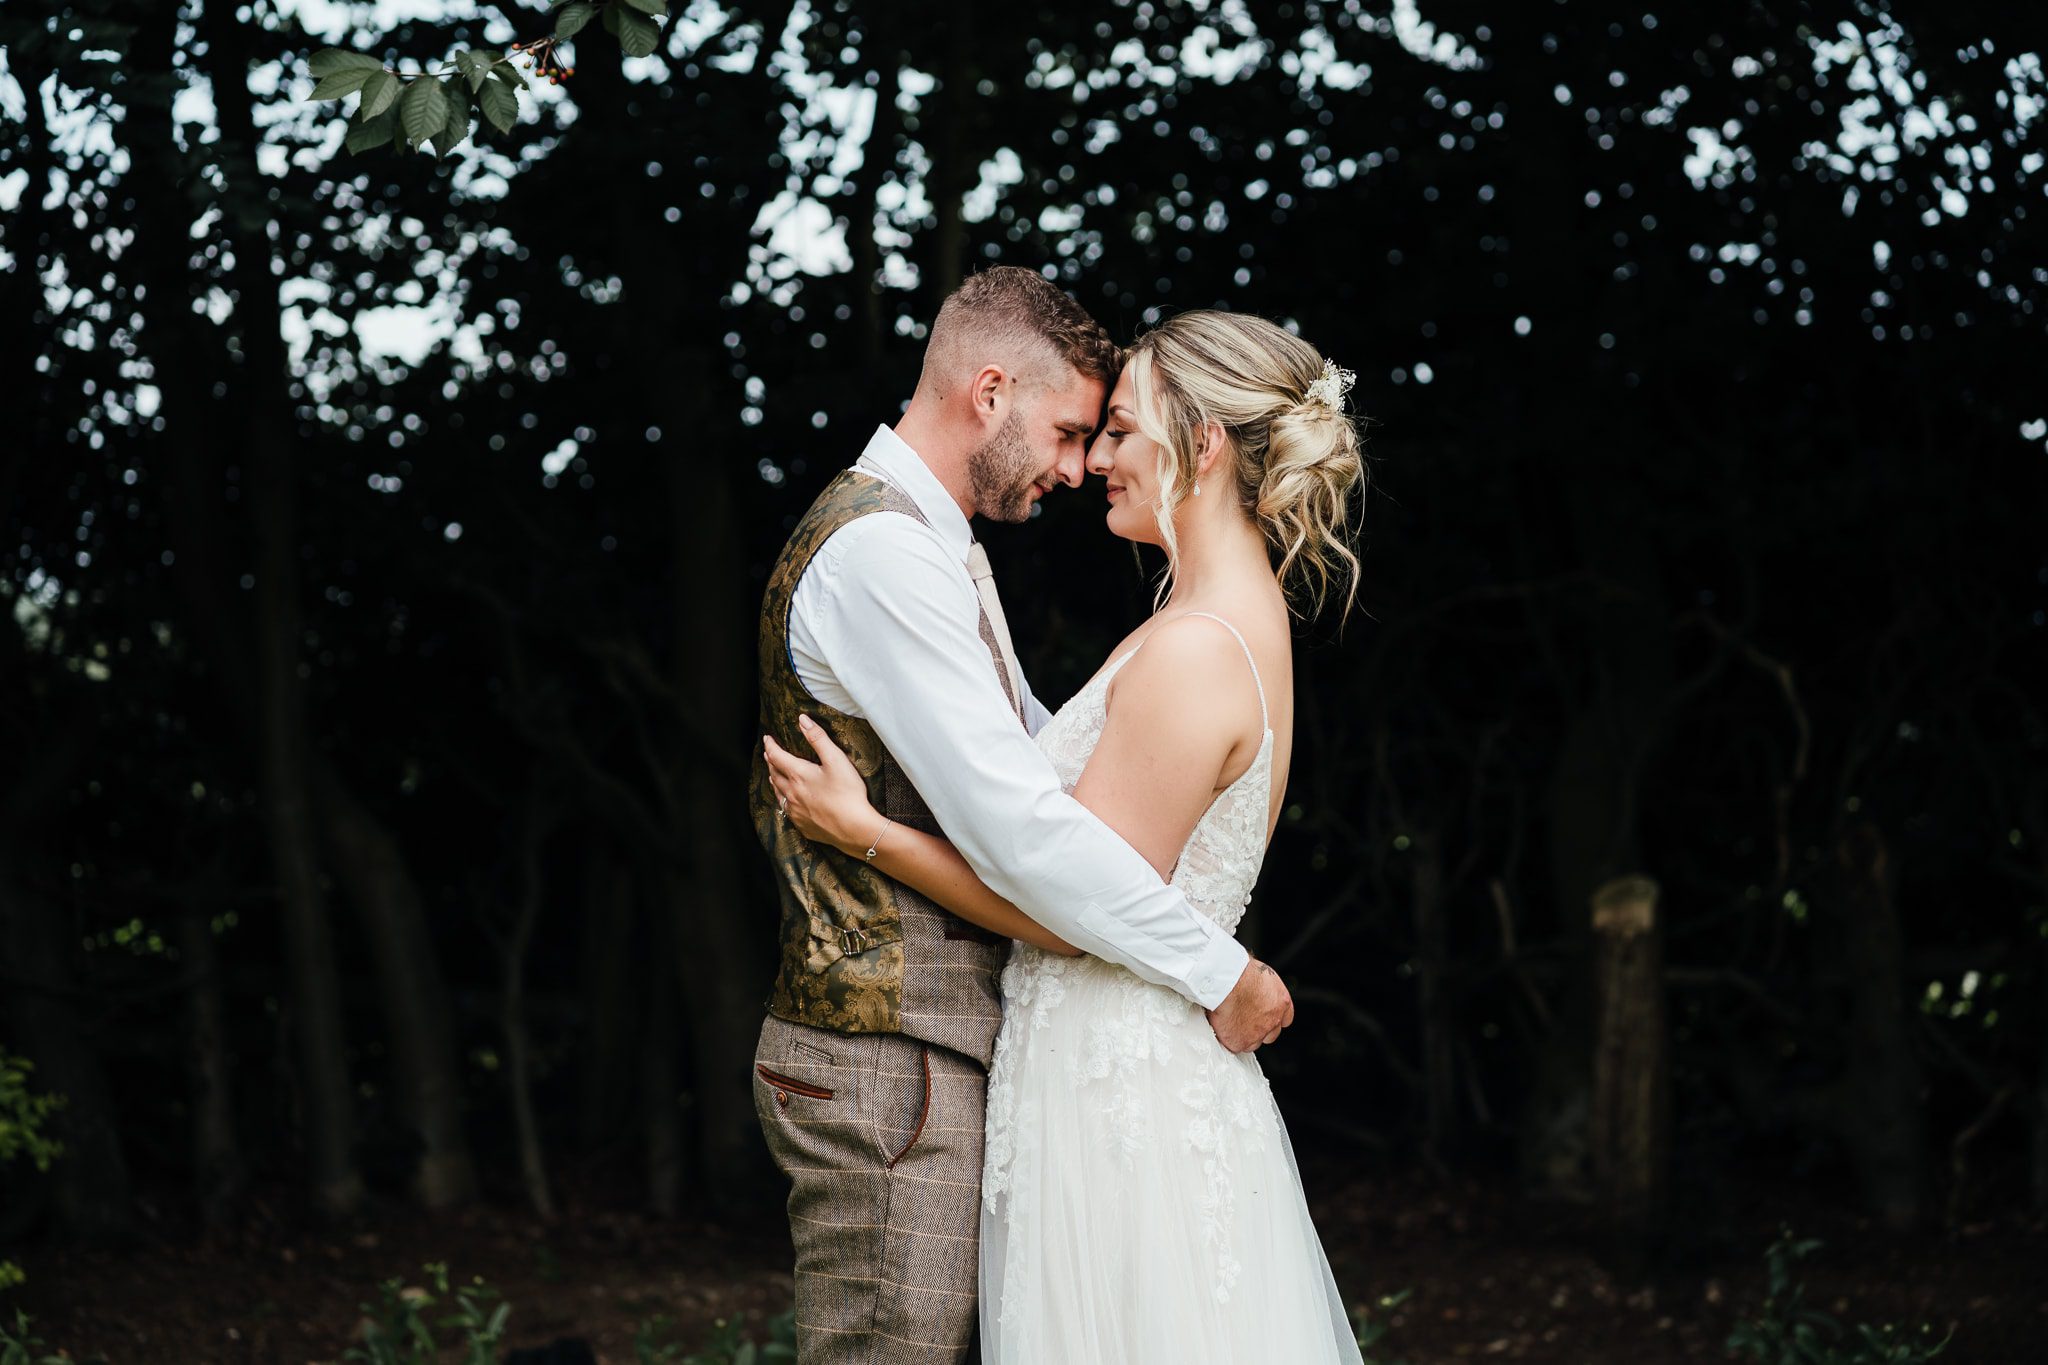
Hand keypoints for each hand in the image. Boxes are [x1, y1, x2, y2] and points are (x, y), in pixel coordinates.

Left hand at [762, 715, 883, 855]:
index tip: (767, 739)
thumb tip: (802, 720)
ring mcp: (796, 811)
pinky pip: (787, 810)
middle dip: (771, 762)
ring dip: (774, 781)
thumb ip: (818, 738)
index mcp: (798, 775)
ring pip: (778, 793)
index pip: (777, 756)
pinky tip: (788, 801)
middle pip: (775, 774)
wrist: (855, 829)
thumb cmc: (848, 793)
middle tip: (769, 755)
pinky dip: (783, 800)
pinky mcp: (803, 825)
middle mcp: (792, 793)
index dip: (771, 746)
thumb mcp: (836, 760)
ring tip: (773, 775)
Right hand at [1205, 957, 1293, 1053]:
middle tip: (1244, 1020)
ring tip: (1230, 1023)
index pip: (1284, 1019)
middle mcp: (1273, 1020)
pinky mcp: (1239, 1042)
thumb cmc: (1240, 971)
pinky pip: (1234, 1045)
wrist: (1227, 981)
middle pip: (1270, 1034)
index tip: (1265, 1016)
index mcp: (1282, 1002)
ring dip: (1243, 1036)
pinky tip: (1222, 1027)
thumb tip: (1253, 986)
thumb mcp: (1261, 974)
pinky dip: (1228, 1038)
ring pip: (1252, 1043)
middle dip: (1259, 1030)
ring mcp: (1257, 1033)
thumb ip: (1263, 988)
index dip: (1273, 1019)